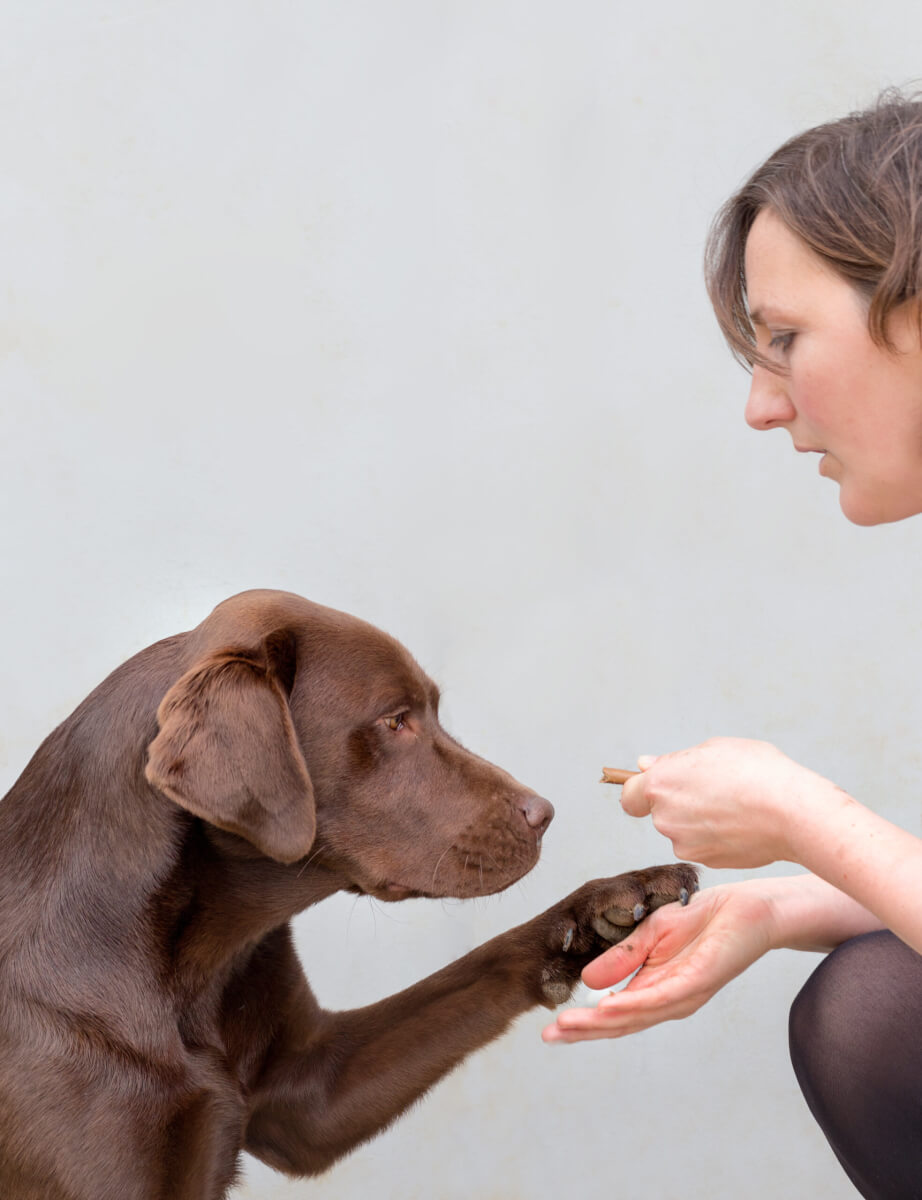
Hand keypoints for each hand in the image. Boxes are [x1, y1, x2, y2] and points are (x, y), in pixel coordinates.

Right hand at [542, 883, 773, 1042]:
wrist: (745, 907)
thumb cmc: (702, 919)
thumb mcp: (650, 933)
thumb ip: (622, 957)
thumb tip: (587, 981)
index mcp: (655, 990)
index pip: (614, 1014)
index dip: (583, 1023)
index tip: (551, 1029)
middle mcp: (668, 1001)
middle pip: (620, 1023)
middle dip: (583, 1031)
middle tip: (549, 1036)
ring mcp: (683, 995)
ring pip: (636, 1015)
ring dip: (599, 1022)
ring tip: (568, 1025)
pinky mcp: (697, 981)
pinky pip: (659, 997)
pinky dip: (631, 1004)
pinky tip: (606, 1006)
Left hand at [619, 737, 834, 868]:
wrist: (792, 813)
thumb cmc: (757, 772)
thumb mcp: (714, 748)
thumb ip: (674, 761)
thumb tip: (646, 765)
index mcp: (661, 785)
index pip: (629, 796)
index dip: (641, 790)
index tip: (658, 787)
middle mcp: (666, 819)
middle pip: (662, 811)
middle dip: (680, 801)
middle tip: (715, 787)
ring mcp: (686, 844)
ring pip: (684, 830)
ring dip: (700, 820)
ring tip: (735, 805)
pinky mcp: (708, 861)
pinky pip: (705, 845)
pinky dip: (717, 836)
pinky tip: (743, 823)